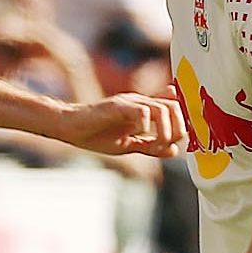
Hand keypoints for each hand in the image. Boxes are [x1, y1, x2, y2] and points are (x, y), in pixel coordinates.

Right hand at [58, 93, 185, 156]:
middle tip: (170, 143)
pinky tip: (137, 136)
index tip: (177, 141)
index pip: (174, 105)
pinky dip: (145, 127)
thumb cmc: (95, 135)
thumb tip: (174, 150)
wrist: (70, 128)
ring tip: (158, 144)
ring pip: (162, 109)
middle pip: (174, 105)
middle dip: (178, 127)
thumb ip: (150, 146)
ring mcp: (129, 102)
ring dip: (165, 130)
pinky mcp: (117, 106)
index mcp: (143, 109)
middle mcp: (139, 102)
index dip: (182, 123)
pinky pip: (142, 112)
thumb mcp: (128, 145)